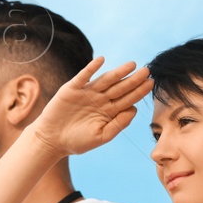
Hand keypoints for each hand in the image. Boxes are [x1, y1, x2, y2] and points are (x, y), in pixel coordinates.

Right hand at [29, 58, 153, 157]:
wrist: (52, 140)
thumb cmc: (77, 141)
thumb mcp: (101, 136)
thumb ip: (118, 124)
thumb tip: (134, 110)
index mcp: (109, 111)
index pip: (128, 99)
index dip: (139, 91)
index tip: (151, 83)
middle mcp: (100, 99)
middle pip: (120, 87)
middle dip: (134, 79)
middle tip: (147, 70)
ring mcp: (87, 93)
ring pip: (105, 80)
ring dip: (118, 72)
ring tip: (131, 65)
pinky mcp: (72, 88)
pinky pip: (83, 76)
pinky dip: (91, 68)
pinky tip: (101, 60)